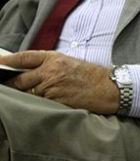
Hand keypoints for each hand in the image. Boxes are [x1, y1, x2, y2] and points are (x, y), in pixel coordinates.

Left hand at [2, 50, 117, 113]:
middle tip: (8, 86)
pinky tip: (46, 102)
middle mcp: (51, 71)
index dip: (7, 60)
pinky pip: (39, 102)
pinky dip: (38, 103)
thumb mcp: (69, 63)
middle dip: (13, 84)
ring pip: (28, 92)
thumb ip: (49, 66)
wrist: (109, 87)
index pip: (24, 58)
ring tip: (38, 95)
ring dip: (27, 95)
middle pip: (19, 79)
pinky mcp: (55, 100)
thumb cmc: (92, 76)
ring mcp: (52, 86)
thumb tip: (28, 72)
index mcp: (54, 58)